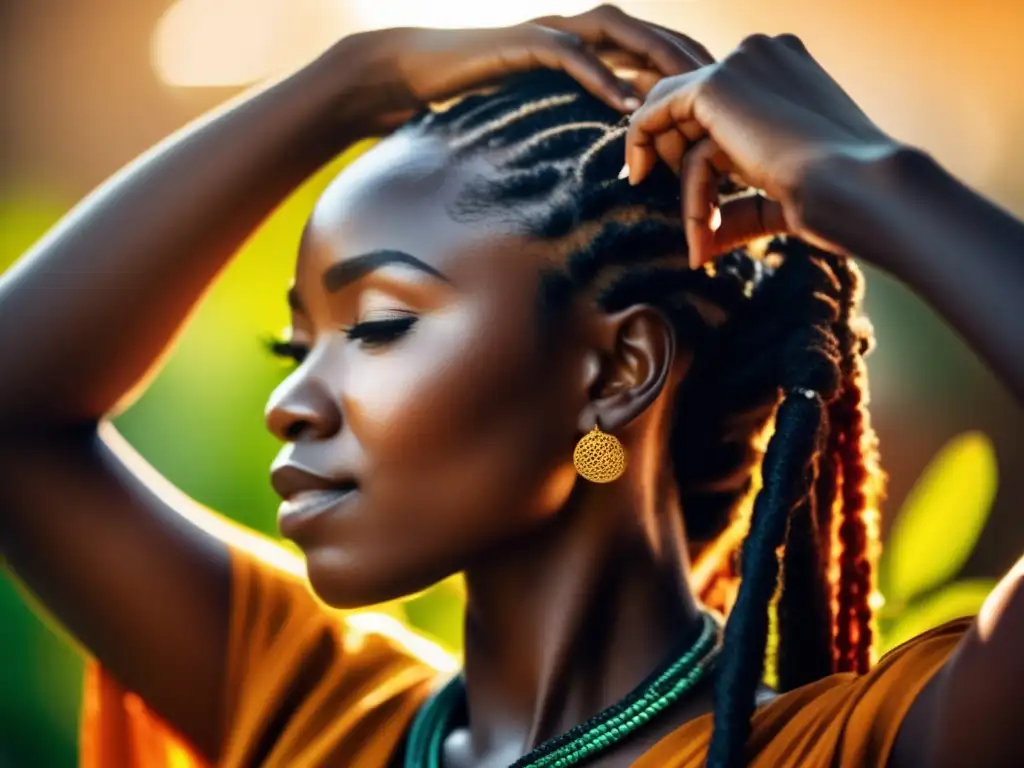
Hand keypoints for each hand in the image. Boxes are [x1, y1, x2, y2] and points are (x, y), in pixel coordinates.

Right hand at [333, 4, 713, 133]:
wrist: (422, 72)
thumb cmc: (484, 99)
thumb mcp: (547, 114)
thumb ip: (584, 124)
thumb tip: (622, 160)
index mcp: (592, 47)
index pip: (657, 51)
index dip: (695, 74)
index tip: (729, 106)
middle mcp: (580, 31)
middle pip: (652, 36)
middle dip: (694, 63)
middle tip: (730, 96)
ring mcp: (554, 31)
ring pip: (621, 35)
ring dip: (658, 62)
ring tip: (692, 94)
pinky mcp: (524, 42)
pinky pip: (570, 55)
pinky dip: (600, 76)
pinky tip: (626, 103)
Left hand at [623, 33, 902, 267]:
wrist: (858, 189)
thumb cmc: (838, 200)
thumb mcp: (784, 197)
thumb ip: (744, 205)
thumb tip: (703, 243)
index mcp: (790, 72)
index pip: (724, 104)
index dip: (696, 147)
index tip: (683, 191)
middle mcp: (765, 55)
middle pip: (693, 109)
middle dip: (677, 160)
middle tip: (688, 217)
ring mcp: (740, 64)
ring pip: (677, 124)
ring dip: (685, 187)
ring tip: (701, 237)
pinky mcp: (715, 85)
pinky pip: (655, 116)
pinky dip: (643, 152)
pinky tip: (639, 181)